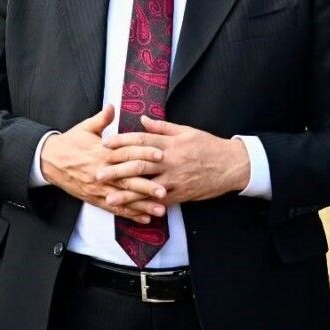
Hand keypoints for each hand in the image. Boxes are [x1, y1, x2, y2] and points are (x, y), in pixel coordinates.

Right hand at [39, 105, 165, 222]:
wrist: (49, 160)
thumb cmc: (69, 143)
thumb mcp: (84, 128)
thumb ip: (101, 119)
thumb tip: (112, 106)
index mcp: (102, 153)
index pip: (126, 154)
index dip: (144, 154)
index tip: (161, 155)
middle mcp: (102, 172)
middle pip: (127, 180)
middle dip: (147, 186)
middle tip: (165, 190)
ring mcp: (99, 188)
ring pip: (123, 198)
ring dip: (142, 205)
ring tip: (160, 210)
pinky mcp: (95, 198)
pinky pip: (114, 208)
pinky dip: (129, 214)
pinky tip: (144, 219)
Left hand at [100, 118, 249, 207]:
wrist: (231, 165)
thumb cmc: (207, 145)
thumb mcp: (185, 131)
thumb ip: (161, 126)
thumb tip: (141, 118)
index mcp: (169, 144)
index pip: (141, 141)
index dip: (122, 142)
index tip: (105, 144)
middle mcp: (169, 161)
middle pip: (139, 165)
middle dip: (117, 170)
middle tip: (98, 173)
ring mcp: (175, 179)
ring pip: (147, 187)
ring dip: (127, 193)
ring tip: (109, 198)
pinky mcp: (181, 194)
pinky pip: (160, 201)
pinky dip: (146, 206)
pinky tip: (132, 211)